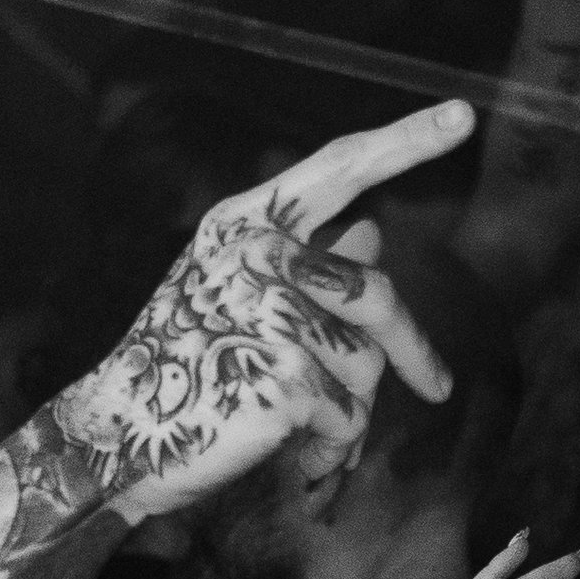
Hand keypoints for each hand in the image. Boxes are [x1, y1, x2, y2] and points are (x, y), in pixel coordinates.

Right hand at [52, 105, 474, 526]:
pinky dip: (333, 447)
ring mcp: (272, 312)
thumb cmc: (177, 369)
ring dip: (351, 412)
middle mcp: (259, 255)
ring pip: (366, 364)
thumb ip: (304, 266)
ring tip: (311, 437)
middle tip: (438, 389)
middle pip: (376, 294)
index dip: (404, 142)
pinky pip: (348, 414)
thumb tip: (372, 229)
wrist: (116, 437)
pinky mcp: (286, 375)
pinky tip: (301, 462)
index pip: (339, 169)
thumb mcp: (233, 301)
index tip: (463, 116)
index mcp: (244, 225)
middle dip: (412, 350)